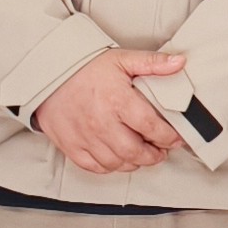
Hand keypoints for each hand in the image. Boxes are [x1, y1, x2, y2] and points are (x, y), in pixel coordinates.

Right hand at [35, 48, 190, 175]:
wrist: (48, 74)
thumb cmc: (86, 68)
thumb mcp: (122, 59)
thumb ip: (153, 63)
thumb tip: (179, 63)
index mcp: (117, 100)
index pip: (151, 127)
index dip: (168, 137)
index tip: (176, 139)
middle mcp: (101, 122)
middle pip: (135, 151)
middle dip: (154, 155)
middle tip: (161, 150)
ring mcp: (84, 136)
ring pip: (116, 162)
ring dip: (134, 163)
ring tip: (142, 155)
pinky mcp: (70, 145)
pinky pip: (94, 166)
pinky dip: (110, 167)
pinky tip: (118, 159)